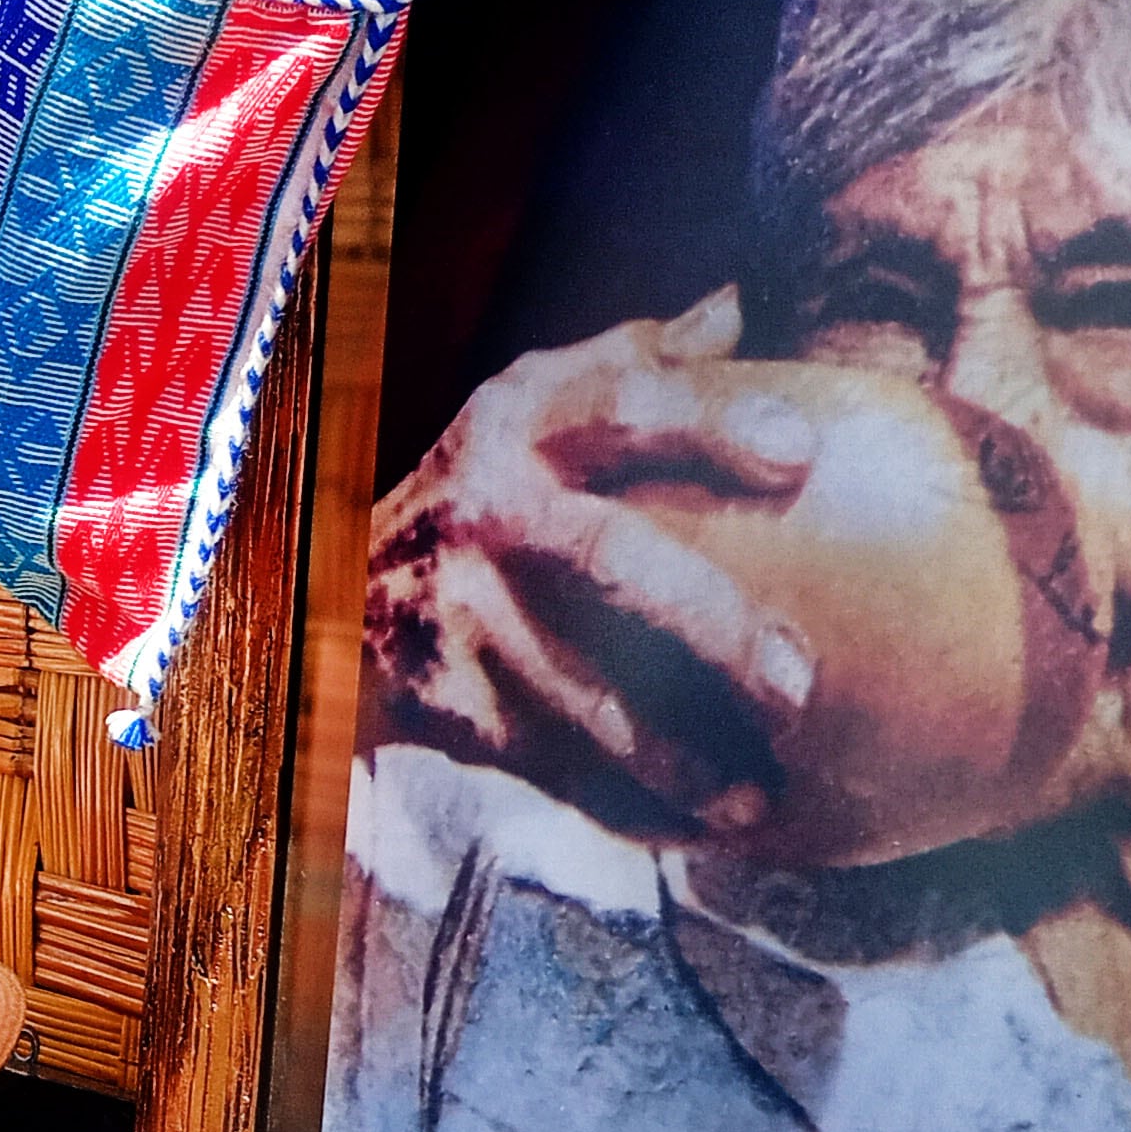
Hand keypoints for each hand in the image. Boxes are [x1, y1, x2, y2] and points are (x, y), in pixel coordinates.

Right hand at [369, 289, 821, 836]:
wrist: (327, 600)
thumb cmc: (477, 492)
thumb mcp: (527, 407)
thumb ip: (631, 362)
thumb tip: (739, 301)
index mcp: (520, 423)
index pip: (622, 405)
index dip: (711, 425)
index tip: (801, 461)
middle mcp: (483, 509)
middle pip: (611, 560)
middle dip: (715, 628)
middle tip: (803, 687)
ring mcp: (456, 613)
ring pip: (579, 692)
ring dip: (674, 756)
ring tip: (757, 799)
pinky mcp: (443, 700)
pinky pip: (550, 765)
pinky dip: (622, 805)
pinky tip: (690, 830)